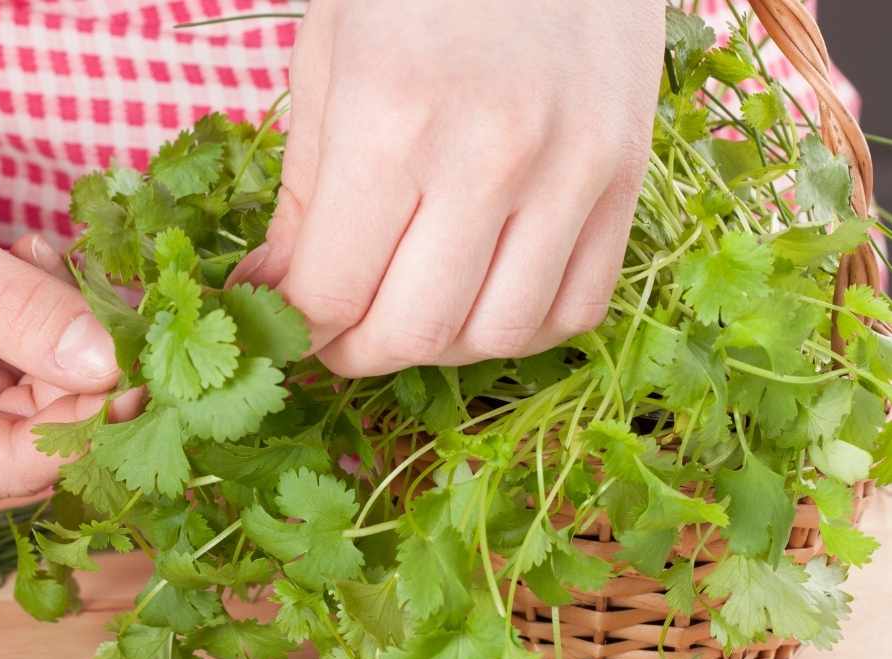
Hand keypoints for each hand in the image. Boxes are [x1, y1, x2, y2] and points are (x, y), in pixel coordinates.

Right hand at [0, 109, 121, 514]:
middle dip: (78, 364)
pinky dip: (43, 327)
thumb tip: (111, 369)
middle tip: (88, 279)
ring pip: (44, 406)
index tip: (150, 360)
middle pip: (36, 439)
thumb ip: (21, 315)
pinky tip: (21, 268)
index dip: (93, 418)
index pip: (15, 464)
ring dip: (62, 335)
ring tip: (29, 256)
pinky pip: (30, 381)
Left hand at [232, 0, 663, 374]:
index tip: (280, 322)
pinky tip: (480, 293)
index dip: (293, 329)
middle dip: (354, 352)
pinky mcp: (628, 176)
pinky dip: (518, 327)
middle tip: (334, 331)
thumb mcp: (327, 64)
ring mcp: (572, 170)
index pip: (330, 294)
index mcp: (391, 119)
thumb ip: (301, 197)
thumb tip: (271, 295)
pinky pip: (575, 308)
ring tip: (406, 308)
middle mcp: (489, 157)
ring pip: (497, 337)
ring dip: (437, 347)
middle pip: (412, 333)